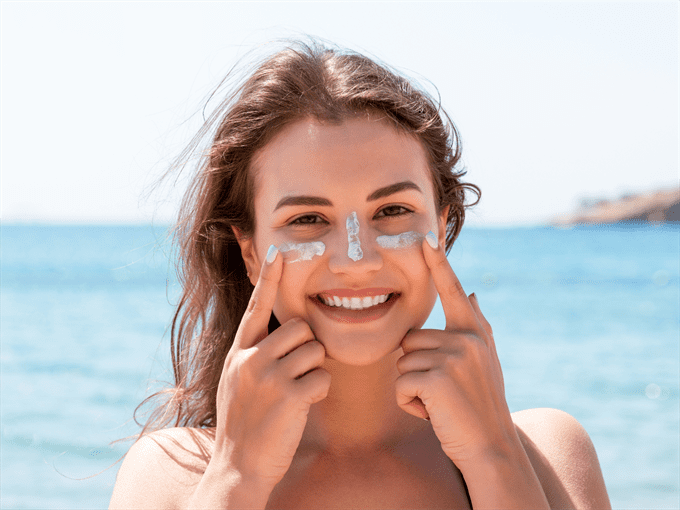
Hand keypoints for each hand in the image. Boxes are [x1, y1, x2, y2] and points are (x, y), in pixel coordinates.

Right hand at [212, 246, 330, 489]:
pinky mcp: (289, 396)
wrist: (238, 464)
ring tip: (297, 391)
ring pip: (314, 351)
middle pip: (299, 328)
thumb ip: (254, 354)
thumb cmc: (243, 422)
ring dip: (314, 370)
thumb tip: (285, 334)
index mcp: (238, 352)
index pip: (256, 307)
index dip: (269, 278)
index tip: (280, 251)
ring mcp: (268, 377)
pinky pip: (322, 378)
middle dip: (307, 347)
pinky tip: (303, 405)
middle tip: (297, 372)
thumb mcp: (237, 381)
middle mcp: (250, 358)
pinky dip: (319, 391)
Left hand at [395, 234, 513, 465]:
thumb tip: (473, 294)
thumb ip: (477, 326)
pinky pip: (400, 384)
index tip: (428, 237)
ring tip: (440, 403)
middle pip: (410, 339)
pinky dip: (408, 403)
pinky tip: (433, 414)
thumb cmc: (481, 405)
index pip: (453, 291)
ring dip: (411, 388)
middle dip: (416, 369)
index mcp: (474, 332)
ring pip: (402, 363)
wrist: (490, 447)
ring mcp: (453, 357)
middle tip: (442, 392)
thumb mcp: (485, 362)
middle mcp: (466, 338)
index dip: (439, 265)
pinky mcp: (437, 378)